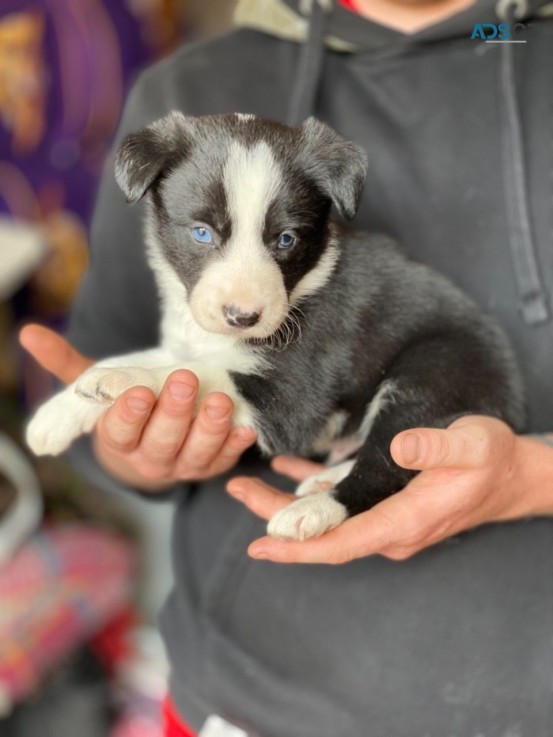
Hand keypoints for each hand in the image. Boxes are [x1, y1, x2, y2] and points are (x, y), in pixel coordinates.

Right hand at [20, 325, 255, 488]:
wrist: (149, 449)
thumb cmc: (126, 409)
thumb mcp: (98, 389)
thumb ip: (69, 365)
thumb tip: (29, 334)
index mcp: (119, 439)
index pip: (121, 431)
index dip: (130, 415)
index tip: (138, 393)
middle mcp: (150, 457)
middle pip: (162, 441)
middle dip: (175, 413)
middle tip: (185, 381)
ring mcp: (183, 465)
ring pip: (196, 453)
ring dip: (209, 429)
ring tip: (220, 402)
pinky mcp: (211, 466)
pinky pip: (224, 460)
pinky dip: (235, 446)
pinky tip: (245, 427)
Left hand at [227, 415, 550, 563]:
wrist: (510, 475)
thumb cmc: (492, 461)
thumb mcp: (470, 445)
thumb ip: (435, 448)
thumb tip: (399, 446)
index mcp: (404, 521)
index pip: (341, 542)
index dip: (298, 547)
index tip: (260, 548)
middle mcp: (388, 527)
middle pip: (322, 531)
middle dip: (275, 518)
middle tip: (234, 490)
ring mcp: (384, 516)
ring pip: (325, 516)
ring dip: (287, 503)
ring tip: (246, 483)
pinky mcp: (384, 501)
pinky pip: (340, 499)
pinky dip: (312, 487)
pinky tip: (288, 469)